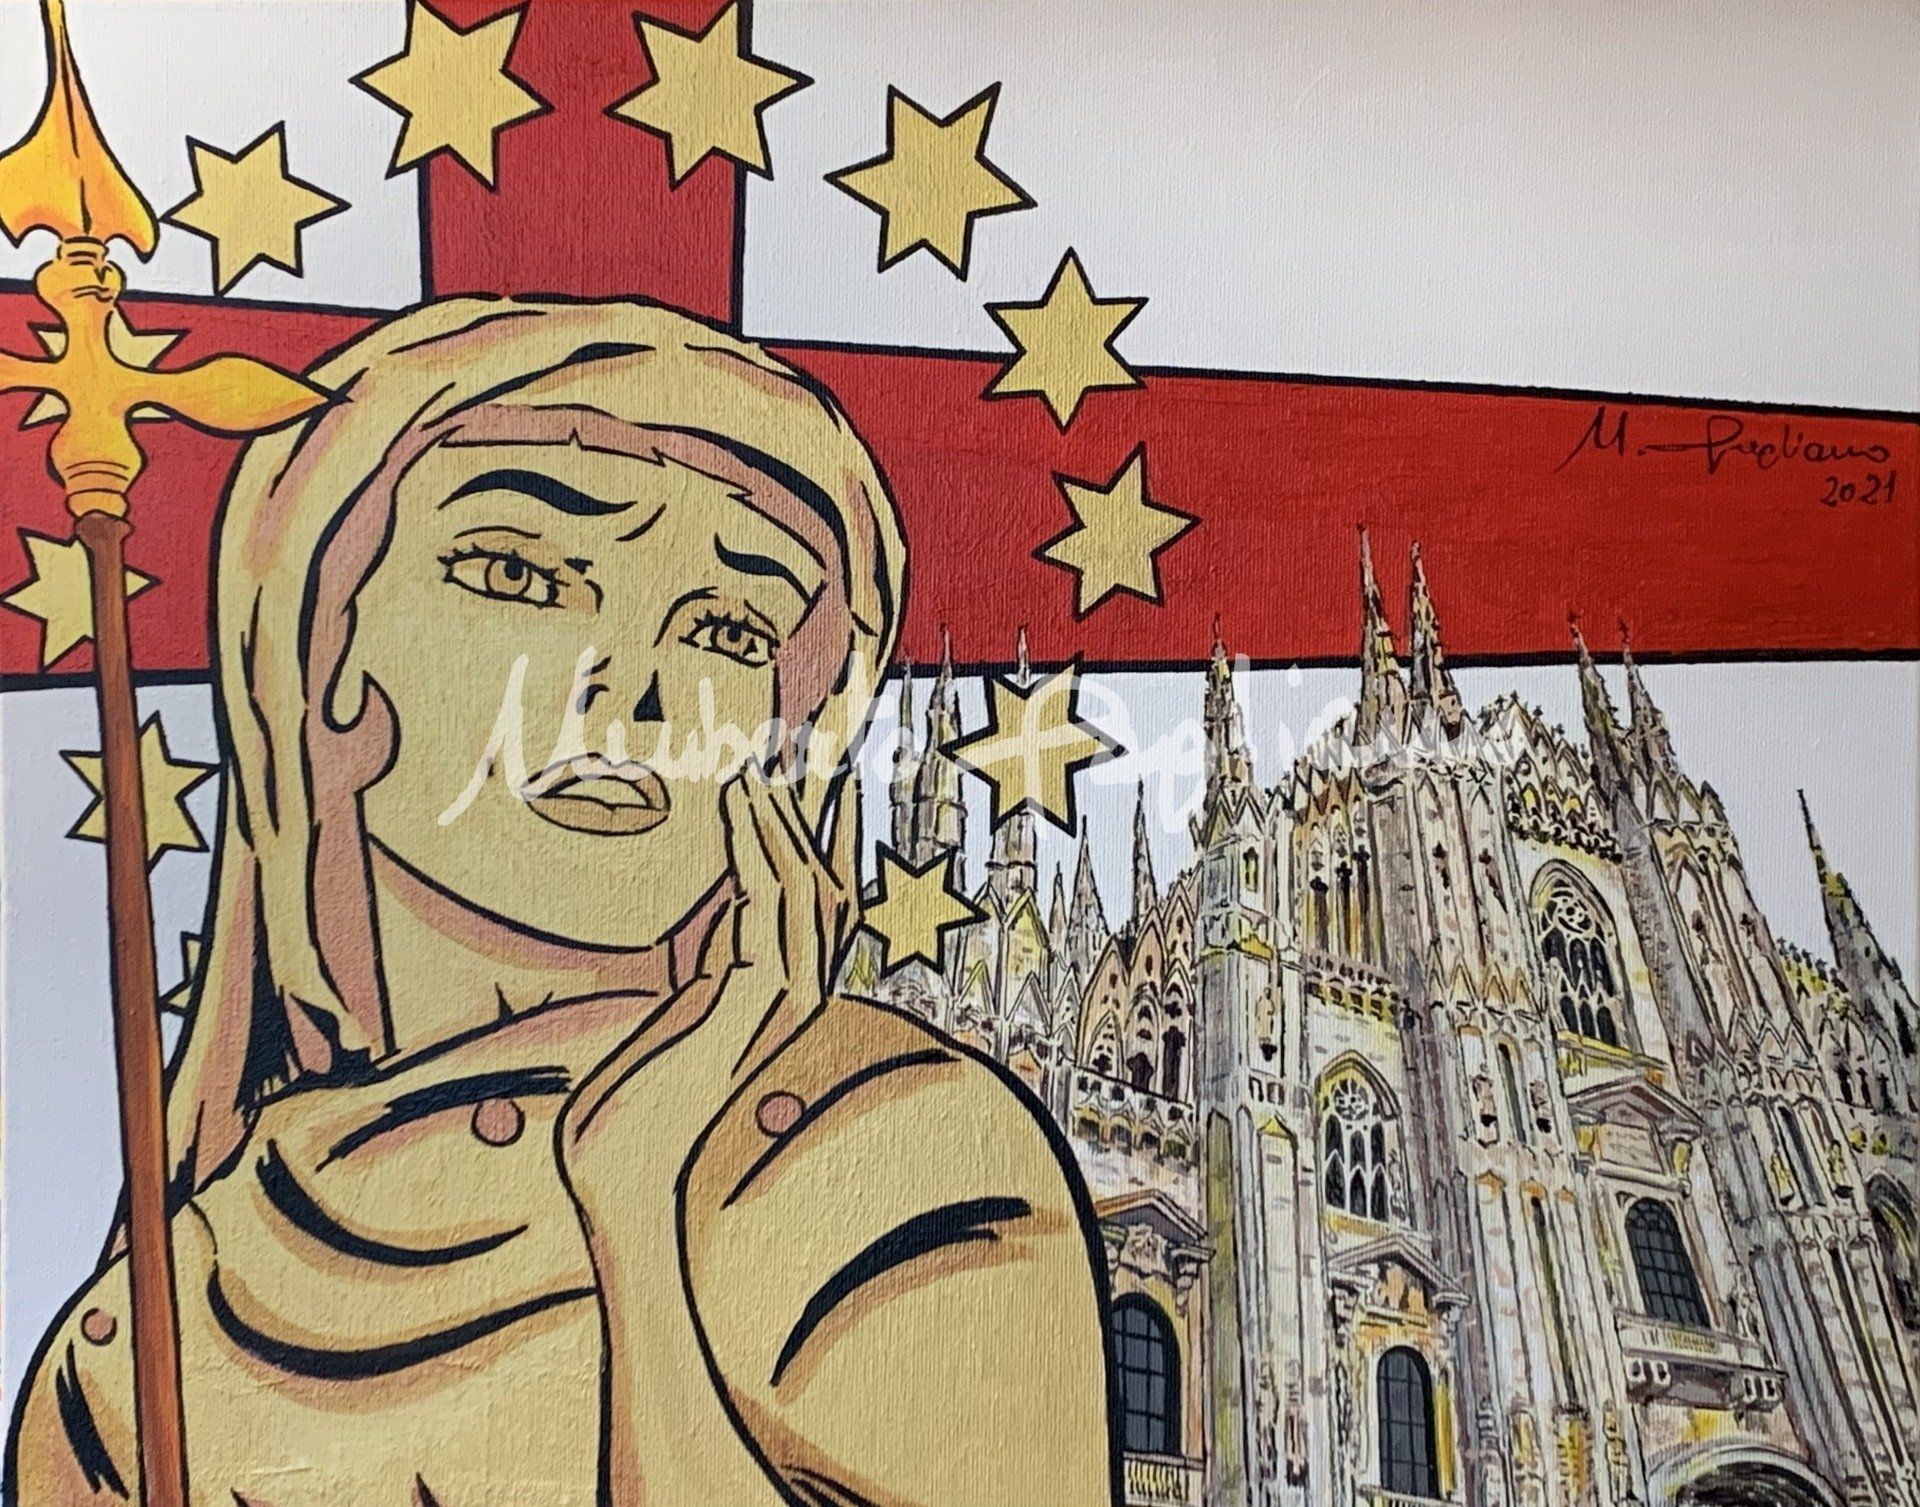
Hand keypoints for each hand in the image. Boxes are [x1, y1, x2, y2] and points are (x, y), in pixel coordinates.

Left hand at [554, 763, 863, 1505]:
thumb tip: (723, 927)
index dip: (816, 844)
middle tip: (779, 757)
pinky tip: (736, 809)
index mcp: (777, 1005)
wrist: (622, 1184)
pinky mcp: (760, 1003)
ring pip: (805, 887)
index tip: (801, 789)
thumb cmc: (632, 1121)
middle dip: (804, 820)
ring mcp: (785, 1003)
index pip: (819, 908)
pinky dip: (756, 847)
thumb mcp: (678, 1025)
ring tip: (750, 772)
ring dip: (778, 822)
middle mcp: (797, 1001)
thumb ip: (709, 977)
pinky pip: (771, 904)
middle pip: (827, 889)